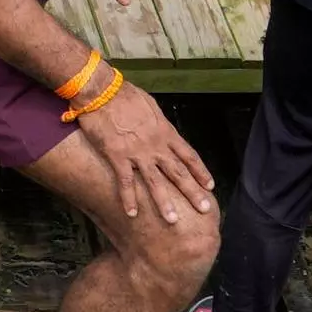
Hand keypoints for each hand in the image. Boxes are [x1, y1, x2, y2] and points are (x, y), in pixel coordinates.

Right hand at [86, 81, 216, 227]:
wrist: (102, 90)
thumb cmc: (125, 93)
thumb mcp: (150, 105)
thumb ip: (158, 122)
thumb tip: (162, 128)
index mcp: (166, 132)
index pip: (189, 156)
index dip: (200, 172)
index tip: (209, 186)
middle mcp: (156, 145)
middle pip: (179, 172)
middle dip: (193, 192)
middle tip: (204, 209)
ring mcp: (137, 153)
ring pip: (155, 182)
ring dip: (165, 202)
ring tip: (173, 221)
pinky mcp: (117, 156)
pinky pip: (125, 181)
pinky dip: (128, 198)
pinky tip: (131, 213)